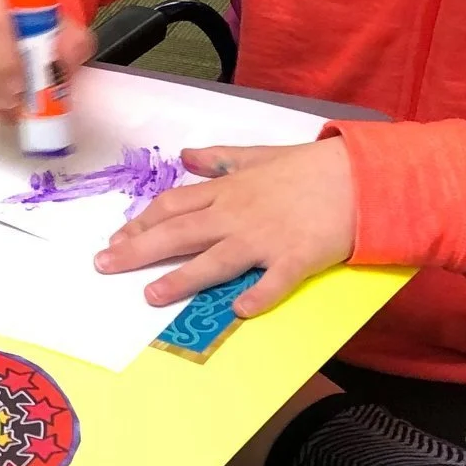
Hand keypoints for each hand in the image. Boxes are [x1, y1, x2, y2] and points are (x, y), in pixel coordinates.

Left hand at [94, 137, 357, 314]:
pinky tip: (238, 310)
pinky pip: (274, 281)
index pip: (172, 206)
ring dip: (181, 278)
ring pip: (215, 259)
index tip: (115, 239)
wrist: (361, 176)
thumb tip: (185, 156)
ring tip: (150, 295)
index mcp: (227, 191)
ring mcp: (266, 237)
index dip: (140, 223)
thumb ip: (218, 159)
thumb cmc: (310, 167)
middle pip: (179, 232)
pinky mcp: (297, 258)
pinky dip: (258, 295)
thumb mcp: (257, 156)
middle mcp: (237, 214)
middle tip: (104, 266)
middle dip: (138, 249)